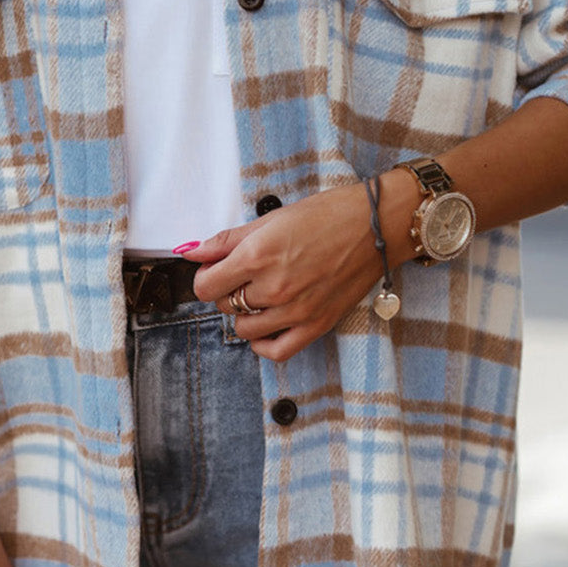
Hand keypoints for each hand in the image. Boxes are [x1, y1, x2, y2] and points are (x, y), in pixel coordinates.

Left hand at [184, 174, 418, 361]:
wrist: (375, 226)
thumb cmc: (327, 215)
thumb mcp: (270, 219)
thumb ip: (227, 240)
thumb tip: (191, 252)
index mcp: (258, 256)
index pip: (206, 286)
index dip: (206, 277)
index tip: (216, 270)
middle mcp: (274, 287)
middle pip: (225, 306)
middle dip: (227, 291)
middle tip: (244, 276)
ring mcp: (295, 310)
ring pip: (244, 329)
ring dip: (244, 314)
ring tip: (259, 295)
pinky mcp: (316, 325)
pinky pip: (276, 350)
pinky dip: (262, 344)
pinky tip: (264, 327)